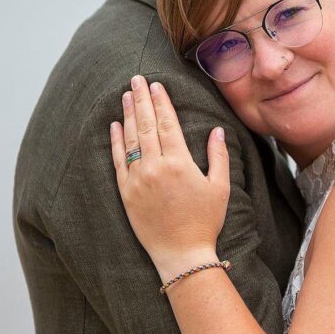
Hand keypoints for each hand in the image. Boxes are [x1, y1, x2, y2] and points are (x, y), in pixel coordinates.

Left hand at [109, 75, 230, 279]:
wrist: (182, 254)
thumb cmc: (205, 221)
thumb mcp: (219, 187)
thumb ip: (218, 156)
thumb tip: (217, 131)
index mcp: (179, 162)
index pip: (167, 123)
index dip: (161, 102)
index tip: (156, 85)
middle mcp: (155, 167)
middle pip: (146, 125)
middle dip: (140, 99)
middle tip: (136, 79)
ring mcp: (138, 180)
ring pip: (130, 139)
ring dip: (127, 115)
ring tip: (125, 95)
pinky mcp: (126, 193)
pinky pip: (118, 161)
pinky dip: (116, 142)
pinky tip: (115, 126)